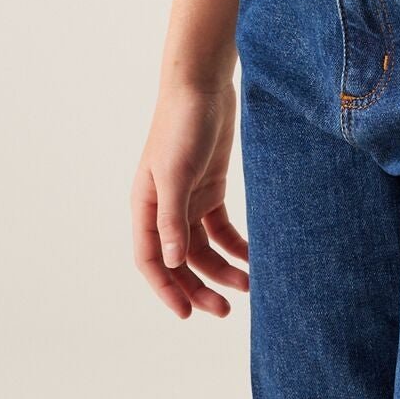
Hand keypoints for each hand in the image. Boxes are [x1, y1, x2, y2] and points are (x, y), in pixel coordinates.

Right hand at [131, 80, 250, 319]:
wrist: (202, 84)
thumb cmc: (182, 124)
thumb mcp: (177, 172)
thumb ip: (173, 218)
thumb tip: (172, 262)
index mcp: (146, 207)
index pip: (150, 260)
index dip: (166, 289)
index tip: (187, 314)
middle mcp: (165, 208)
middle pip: (180, 260)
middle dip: (199, 287)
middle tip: (224, 310)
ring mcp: (189, 198)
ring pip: (203, 248)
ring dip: (222, 269)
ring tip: (248, 286)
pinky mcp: (211, 186)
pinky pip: (221, 227)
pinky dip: (235, 245)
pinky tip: (252, 258)